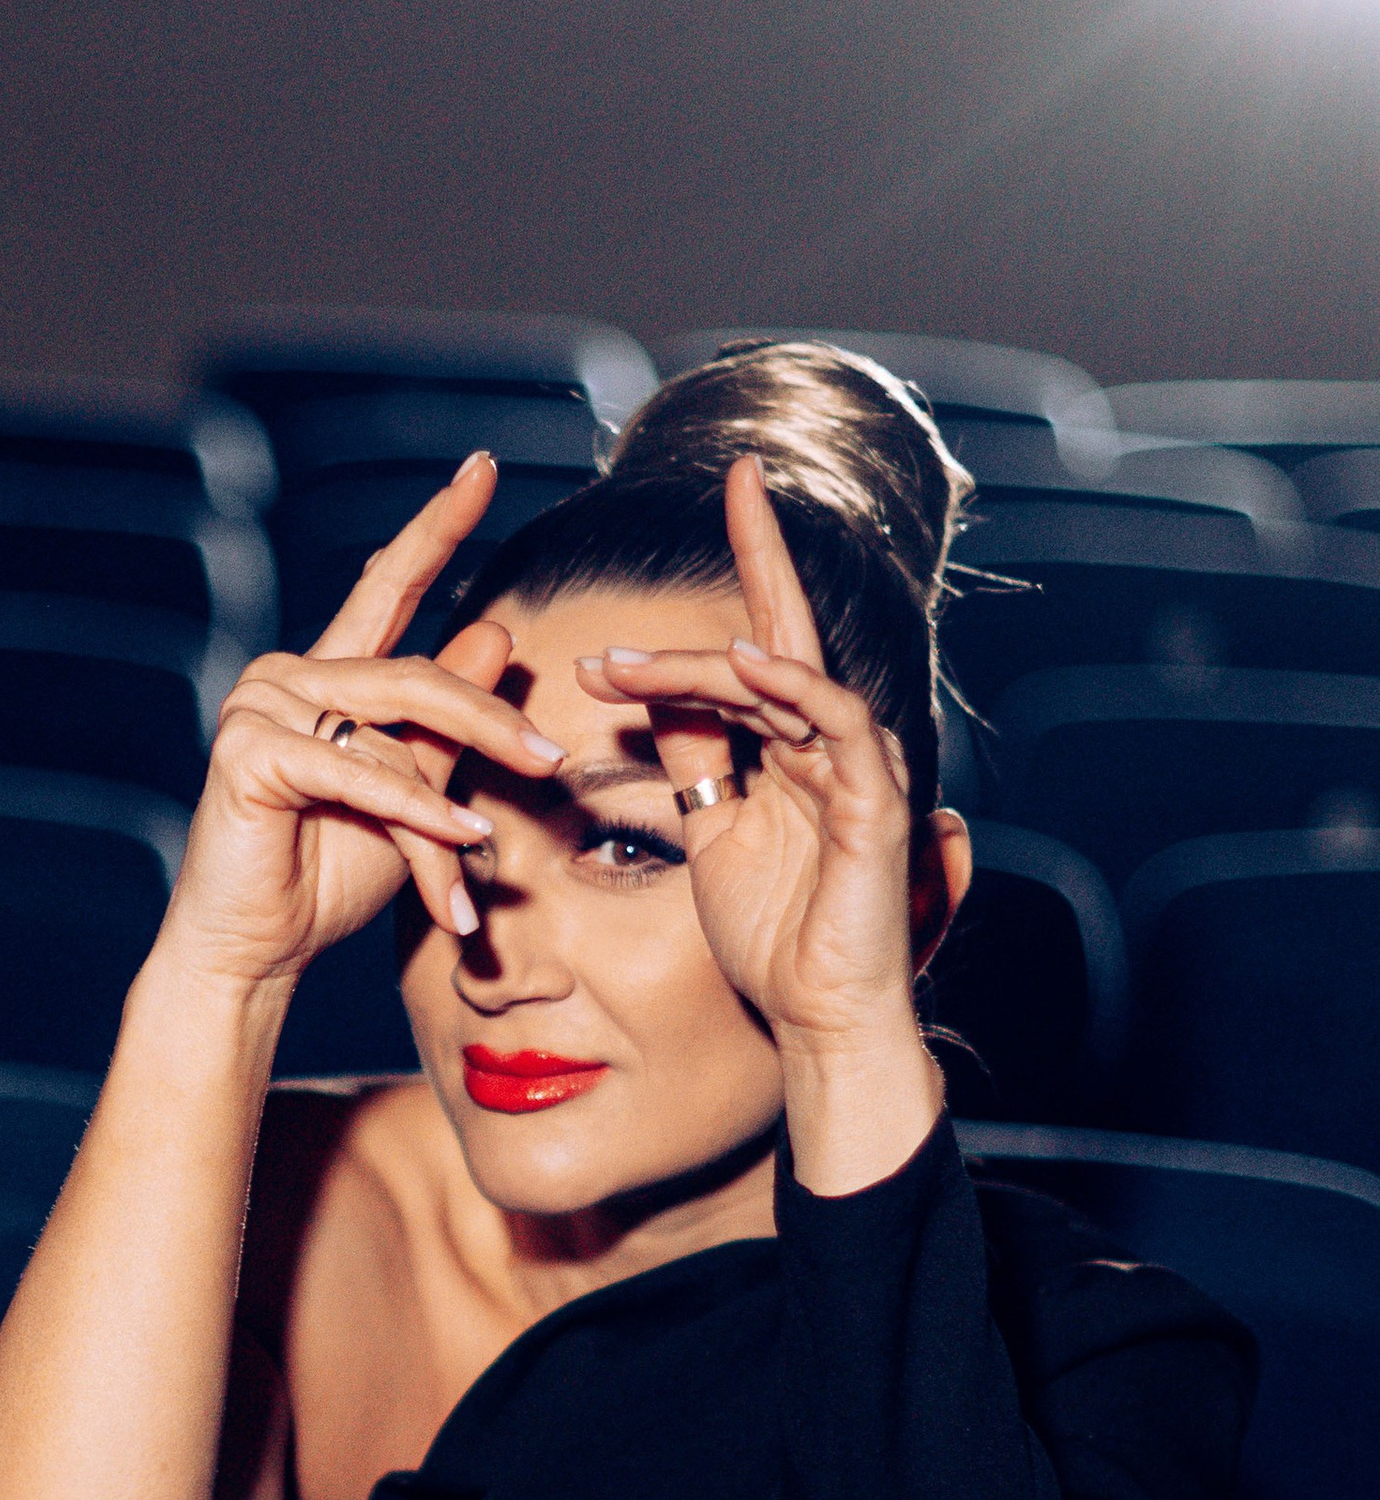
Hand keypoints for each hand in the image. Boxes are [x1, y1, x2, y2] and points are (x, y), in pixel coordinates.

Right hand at [157, 454, 564, 1001]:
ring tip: (485, 845)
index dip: (437, 525)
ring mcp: (260, 706)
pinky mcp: (248, 753)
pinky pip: (355, 771)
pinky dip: (411, 810)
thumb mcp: (412, 792)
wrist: (257, 950)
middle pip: (416, 674)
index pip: (390, 584)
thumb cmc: (326, 876)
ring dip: (445, 796)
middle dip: (489, 721)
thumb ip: (449, 725)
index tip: (482, 467)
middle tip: (548, 761)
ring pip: (392, 732)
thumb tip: (498, 633)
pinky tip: (454, 838)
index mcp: (327, 675)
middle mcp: (288, 675)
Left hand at [577, 458, 958, 1157]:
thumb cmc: (772, 936)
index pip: (769, 632)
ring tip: (624, 667)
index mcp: (796, 743)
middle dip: (714, 608)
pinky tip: (742, 664)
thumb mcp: (712, 831)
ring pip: (784, 682)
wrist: (817, 1019)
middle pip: (767, 650)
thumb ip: (695, 758)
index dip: (758, 553)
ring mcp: (859, 768)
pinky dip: (790, 689)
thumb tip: (653, 693)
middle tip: (623, 618)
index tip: (733, 480)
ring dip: (701, 668)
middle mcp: (834, 743)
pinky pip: (835, 724)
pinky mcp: (875, 804)